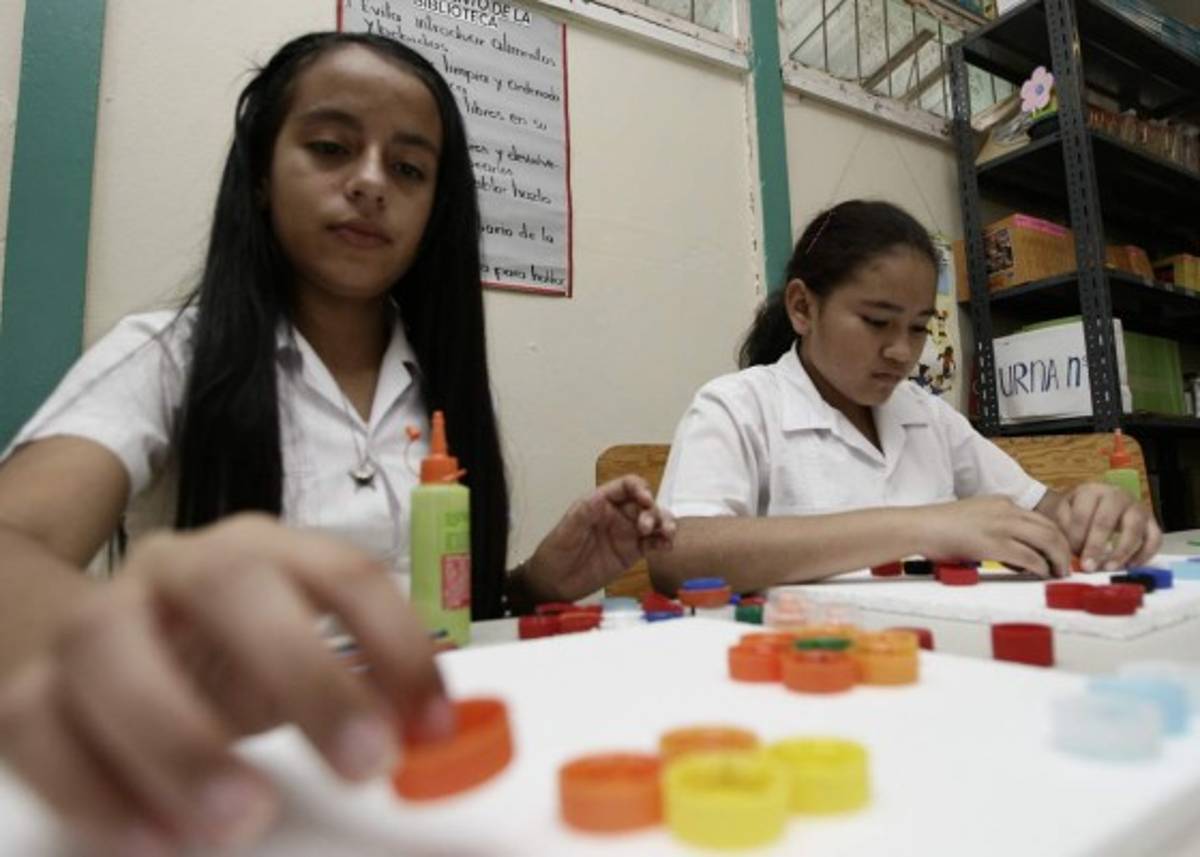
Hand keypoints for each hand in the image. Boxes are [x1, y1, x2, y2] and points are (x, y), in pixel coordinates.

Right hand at [0, 514, 451, 855]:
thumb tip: (437, 737)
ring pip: (111, 648)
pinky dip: (96, 792)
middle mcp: (177, 566)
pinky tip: (156, 841)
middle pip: (233, 582)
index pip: (342, 572)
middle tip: (365, 764)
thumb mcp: (296, 661)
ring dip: (181, 741)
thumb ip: (361, 690)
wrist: (91, 642)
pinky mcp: (27, 685)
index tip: (433, 728)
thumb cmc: (222, 655)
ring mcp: (94, 617)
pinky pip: (40, 727)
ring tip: (241, 820)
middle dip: (307, 673)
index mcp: (261, 550)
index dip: (398, 645)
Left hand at [524, 475, 675, 602]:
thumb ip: (582, 515)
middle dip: (652, 512)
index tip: (646, 499)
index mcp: (601, 502)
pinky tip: (666, 547)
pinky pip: (654, 543)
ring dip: (665, 524)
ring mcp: (627, 533)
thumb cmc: (555, 553)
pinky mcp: (633, 552)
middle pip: (646, 504)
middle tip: (645, 528)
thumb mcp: (565, 532)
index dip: (640, 488)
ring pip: (655, 521)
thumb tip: (598, 498)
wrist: (555, 584)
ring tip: (666, 535)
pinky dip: (664, 542)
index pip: (627, 486)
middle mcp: (618, 514)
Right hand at [922, 495, 1071, 577]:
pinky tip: (1041, 575)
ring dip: (1057, 559)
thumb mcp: (973, 518)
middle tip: (1064, 566)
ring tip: (1058, 573)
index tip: (1055, 552)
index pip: (1039, 518)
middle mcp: (1005, 510)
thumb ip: (995, 529)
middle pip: (1050, 527)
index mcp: (1000, 502)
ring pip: (1047, 540)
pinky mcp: (993, 544)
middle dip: (1063, 549)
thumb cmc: (937, 527)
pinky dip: (1040, 567)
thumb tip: (1013, 554)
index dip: (1053, 537)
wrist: (918, 526)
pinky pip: (1029, 557)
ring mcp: (1000, 525)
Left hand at [1053, 482, 1161, 571]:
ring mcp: (1137, 507)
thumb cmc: (1076, 510)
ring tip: (1109, 568)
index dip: (1076, 536)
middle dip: (1095, 546)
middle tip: (1088, 566)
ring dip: (1121, 551)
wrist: (1095, 503)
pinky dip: (1145, 554)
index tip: (1071, 553)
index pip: (1082, 514)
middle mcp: (1117, 495)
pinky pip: (1155, 538)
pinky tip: (1130, 566)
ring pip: (1134, 529)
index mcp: (1091, 491)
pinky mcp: (1151, 521)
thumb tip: (1069, 551)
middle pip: (1107, 520)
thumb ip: (1063, 527)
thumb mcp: (1063, 511)